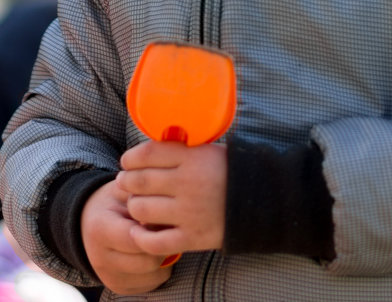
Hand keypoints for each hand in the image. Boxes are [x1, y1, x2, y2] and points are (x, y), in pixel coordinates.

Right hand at [81, 178, 171, 294]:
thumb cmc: (112, 203)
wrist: (87, 222)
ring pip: (156, 274)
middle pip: (150, 260)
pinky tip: (150, 251)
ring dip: (164, 257)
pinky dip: (159, 268)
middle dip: (162, 243)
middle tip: (162, 228)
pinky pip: (154, 282)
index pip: (137, 238)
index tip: (158, 218)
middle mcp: (101, 258)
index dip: (155, 229)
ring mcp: (109, 277)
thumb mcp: (123, 190)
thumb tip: (166, 214)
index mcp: (100, 229)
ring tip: (155, 239)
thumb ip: (143, 198)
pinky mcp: (120, 287)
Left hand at [117, 140, 226, 255]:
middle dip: (126, 182)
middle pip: (139, 181)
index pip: (147, 154)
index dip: (130, 158)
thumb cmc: (232, 172)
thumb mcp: (207, 150)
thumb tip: (145, 153)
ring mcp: (189, 212)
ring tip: (138, 205)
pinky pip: (154, 242)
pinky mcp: (193, 238)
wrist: (266, 200)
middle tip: (125, 183)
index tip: (127, 163)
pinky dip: (141, 238)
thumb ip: (179, 150)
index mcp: (192, 157)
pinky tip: (140, 232)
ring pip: (141, 210)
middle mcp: (187, 183)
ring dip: (134, 207)